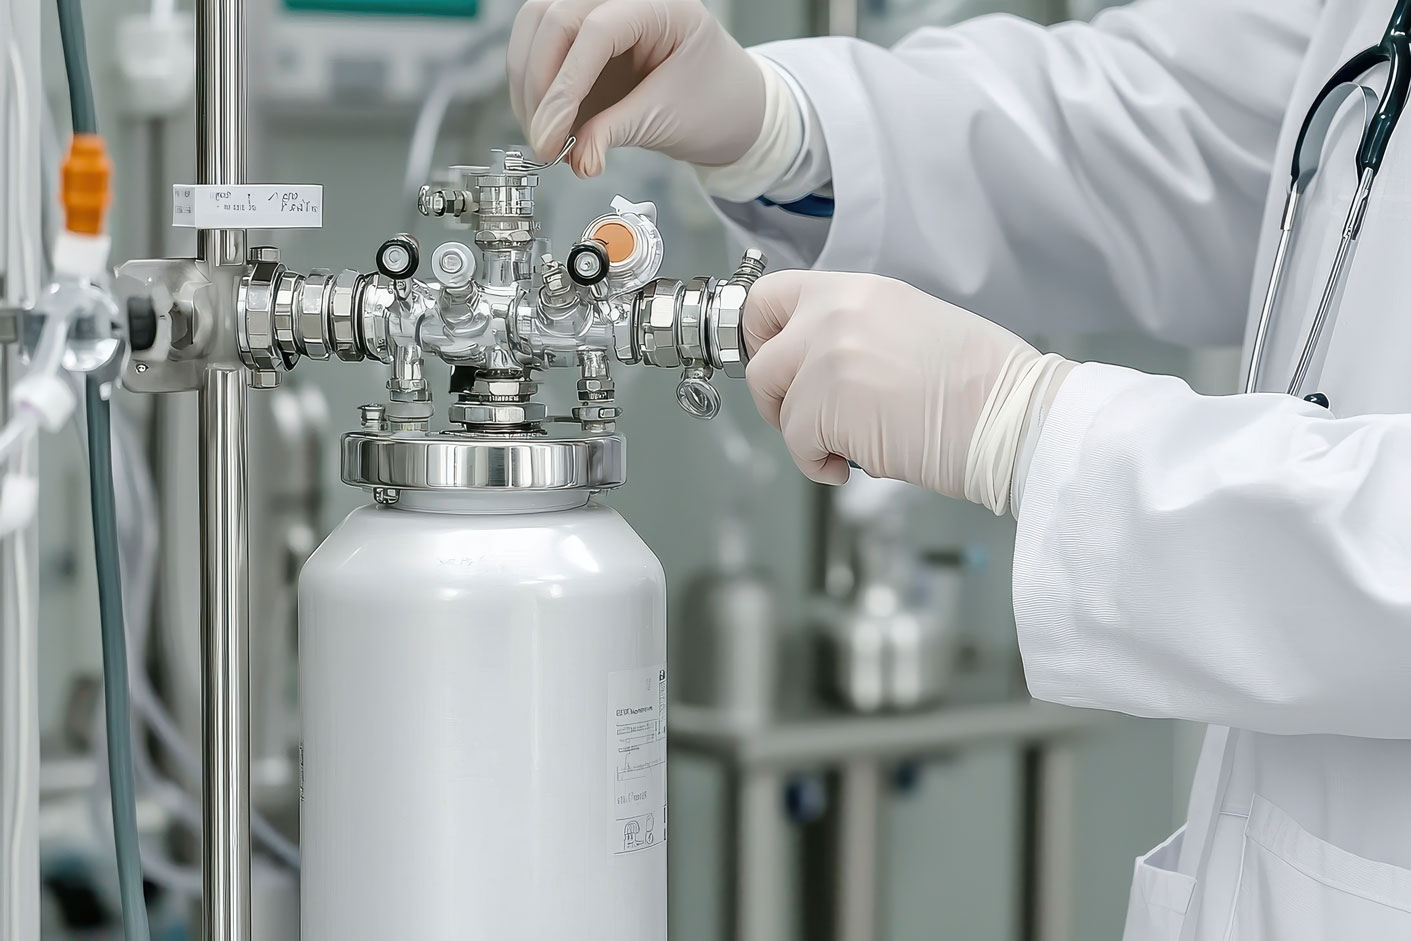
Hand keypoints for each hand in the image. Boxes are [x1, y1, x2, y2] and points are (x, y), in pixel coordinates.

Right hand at [508, 0, 765, 177]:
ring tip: (543, 136)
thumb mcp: (667, 119)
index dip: (564, 87)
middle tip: (543, 142)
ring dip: (528, 84)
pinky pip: (540, 44)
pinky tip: (543, 122)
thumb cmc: (716, 104)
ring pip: (536, 24)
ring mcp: (603, 8)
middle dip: (540, 87)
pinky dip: (533, 85)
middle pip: (554, 18)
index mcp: (662, 4)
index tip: (549, 138)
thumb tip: (576, 159)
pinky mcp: (585, 32)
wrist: (730, 107)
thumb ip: (615, 132)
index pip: (596, 31)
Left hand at [743, 271, 1072, 513]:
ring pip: (779, 407)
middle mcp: (835, 313)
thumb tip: (819, 366)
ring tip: (843, 447)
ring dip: (803, 435)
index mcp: (856, 290)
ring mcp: (828, 356)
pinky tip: (850, 465)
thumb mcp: (910, 326)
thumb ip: (855, 333)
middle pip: (760, 358)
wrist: (1014, 416)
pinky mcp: (828, 404)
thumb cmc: (982, 386)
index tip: (775, 367)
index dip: (761, 338)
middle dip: (775, 397)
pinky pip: (796, 444)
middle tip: (803, 417)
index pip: (769, 296)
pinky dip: (816, 464)